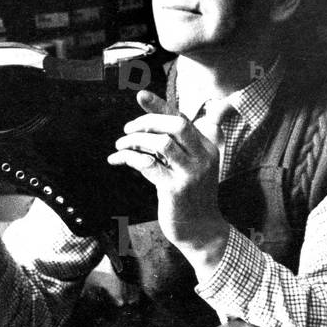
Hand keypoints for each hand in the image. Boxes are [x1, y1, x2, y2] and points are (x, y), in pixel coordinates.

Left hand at [106, 91, 227, 275]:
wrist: (201, 231)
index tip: (140, 95)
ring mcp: (190, 173)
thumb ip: (179, 146)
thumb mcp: (192, 167)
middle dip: (147, 121)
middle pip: (175, 124)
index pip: (182, 118)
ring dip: (135, 141)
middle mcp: (203, 157)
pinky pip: (148, 165)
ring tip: (120, 145)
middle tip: (128, 129)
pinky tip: (118, 159)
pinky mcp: (175, 189)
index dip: (160, 105)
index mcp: (208, 147)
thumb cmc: (192, 197)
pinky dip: (130, 158)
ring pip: (161, 143)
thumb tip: (155, 129)